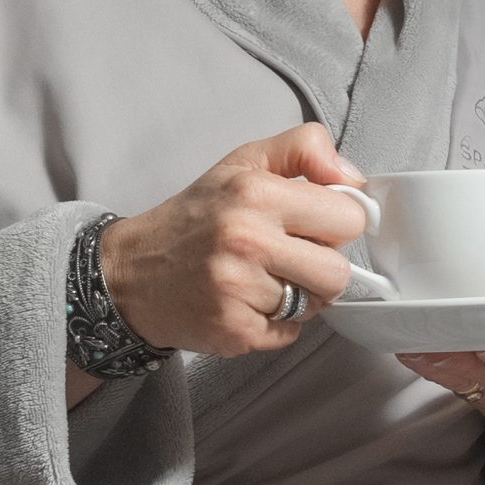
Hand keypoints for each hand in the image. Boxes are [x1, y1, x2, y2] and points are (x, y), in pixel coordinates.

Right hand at [95, 123, 369, 359]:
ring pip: (315, 306)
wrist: (130, 273)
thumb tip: (354, 178)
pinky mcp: (234, 331)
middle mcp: (247, 241)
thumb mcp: (245, 163)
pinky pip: (289, 334)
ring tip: (262, 279)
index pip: (348, 218)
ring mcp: (239, 290)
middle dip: (322, 267)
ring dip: (297, 296)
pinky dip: (274, 323)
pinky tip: (246, 303)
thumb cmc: (196, 217)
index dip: (336, 223)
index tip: (313, 225)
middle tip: (291, 258)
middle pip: (338, 272)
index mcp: (256, 193)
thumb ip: (305, 150)